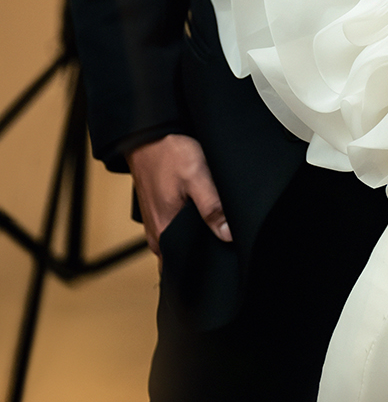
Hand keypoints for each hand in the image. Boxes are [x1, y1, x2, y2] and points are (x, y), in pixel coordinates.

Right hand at [127, 132, 230, 258]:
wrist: (147, 134)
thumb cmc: (168, 154)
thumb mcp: (196, 178)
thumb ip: (211, 208)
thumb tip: (227, 235)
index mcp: (163, 232)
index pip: (184, 267)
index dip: (205, 266)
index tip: (222, 260)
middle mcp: (156, 233)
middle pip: (184, 255)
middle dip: (204, 251)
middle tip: (224, 239)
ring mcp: (156, 223)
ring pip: (180, 241)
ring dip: (197, 236)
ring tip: (216, 224)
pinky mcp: (159, 211)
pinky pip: (175, 228)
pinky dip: (189, 225)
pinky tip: (203, 213)